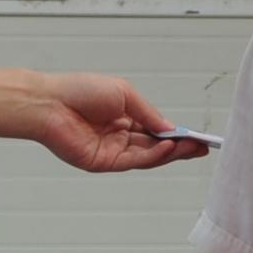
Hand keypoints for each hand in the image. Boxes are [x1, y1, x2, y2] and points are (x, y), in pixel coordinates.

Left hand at [25, 72, 211, 173]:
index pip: (156, 130)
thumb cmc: (79, 90)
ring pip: (148, 156)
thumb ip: (148, 113)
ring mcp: (112, 151)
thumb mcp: (124, 94)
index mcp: (124, 118)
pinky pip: (133, 161)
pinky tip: (167, 147)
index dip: (177, 134)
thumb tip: (170, 127)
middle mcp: (119, 137)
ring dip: (171, 153)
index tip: (197, 136)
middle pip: (155, 147)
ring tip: (191, 147)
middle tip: (202, 147)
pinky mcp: (103, 162)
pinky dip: (153, 155)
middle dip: (180, 147)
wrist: (50, 102)